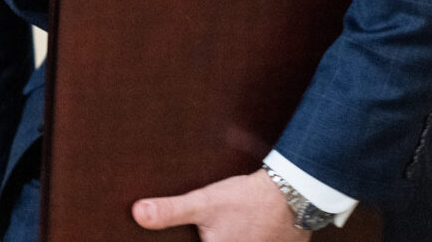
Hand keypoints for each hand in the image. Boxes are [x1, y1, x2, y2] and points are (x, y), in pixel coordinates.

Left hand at [133, 170, 309, 239]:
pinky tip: (240, 230)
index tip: (196, 236)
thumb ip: (170, 211)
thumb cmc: (247, 200)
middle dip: (205, 238)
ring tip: (226, 226)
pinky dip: (242, 238)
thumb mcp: (204, 203)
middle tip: (211, 226)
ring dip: (223, 237)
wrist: (292, 195)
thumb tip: (138, 213)